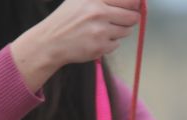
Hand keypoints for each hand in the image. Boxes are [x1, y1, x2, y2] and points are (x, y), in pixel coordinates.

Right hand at [11, 0, 141, 91]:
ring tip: (105, 29)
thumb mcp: (81, 0)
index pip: (129, 0)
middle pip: (132, 16)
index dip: (136, 4)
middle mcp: (98, 13)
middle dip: (132, 18)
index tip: (136, 7)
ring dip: (120, 31)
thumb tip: (134, 1)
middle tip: (124, 20)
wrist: (51, 41)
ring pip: (126, 31)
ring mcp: (100, 31)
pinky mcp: (100, 47)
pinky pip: (117, 44)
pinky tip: (97, 39)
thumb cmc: (67, 19)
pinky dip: (111, 43)